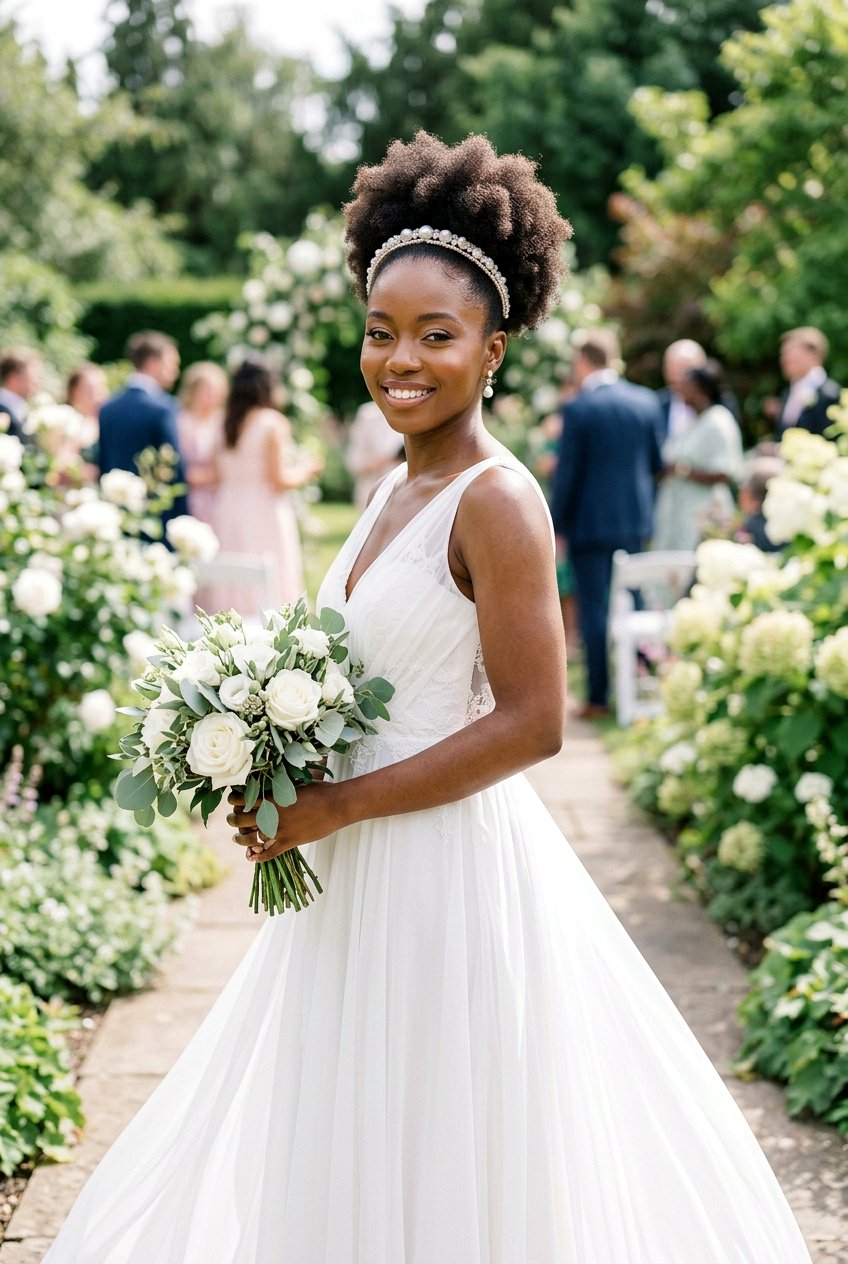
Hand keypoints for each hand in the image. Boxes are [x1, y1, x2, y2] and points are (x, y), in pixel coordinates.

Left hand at [227, 782, 346, 862]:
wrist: (336, 805)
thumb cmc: (319, 791)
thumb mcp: (295, 784)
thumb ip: (280, 787)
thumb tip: (271, 781)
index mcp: (271, 798)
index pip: (242, 800)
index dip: (234, 801)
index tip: (233, 801)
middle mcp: (270, 815)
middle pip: (240, 820)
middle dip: (232, 820)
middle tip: (231, 819)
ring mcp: (279, 830)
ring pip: (250, 839)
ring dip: (240, 839)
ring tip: (237, 838)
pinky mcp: (289, 842)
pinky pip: (269, 854)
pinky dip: (258, 857)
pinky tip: (252, 858)